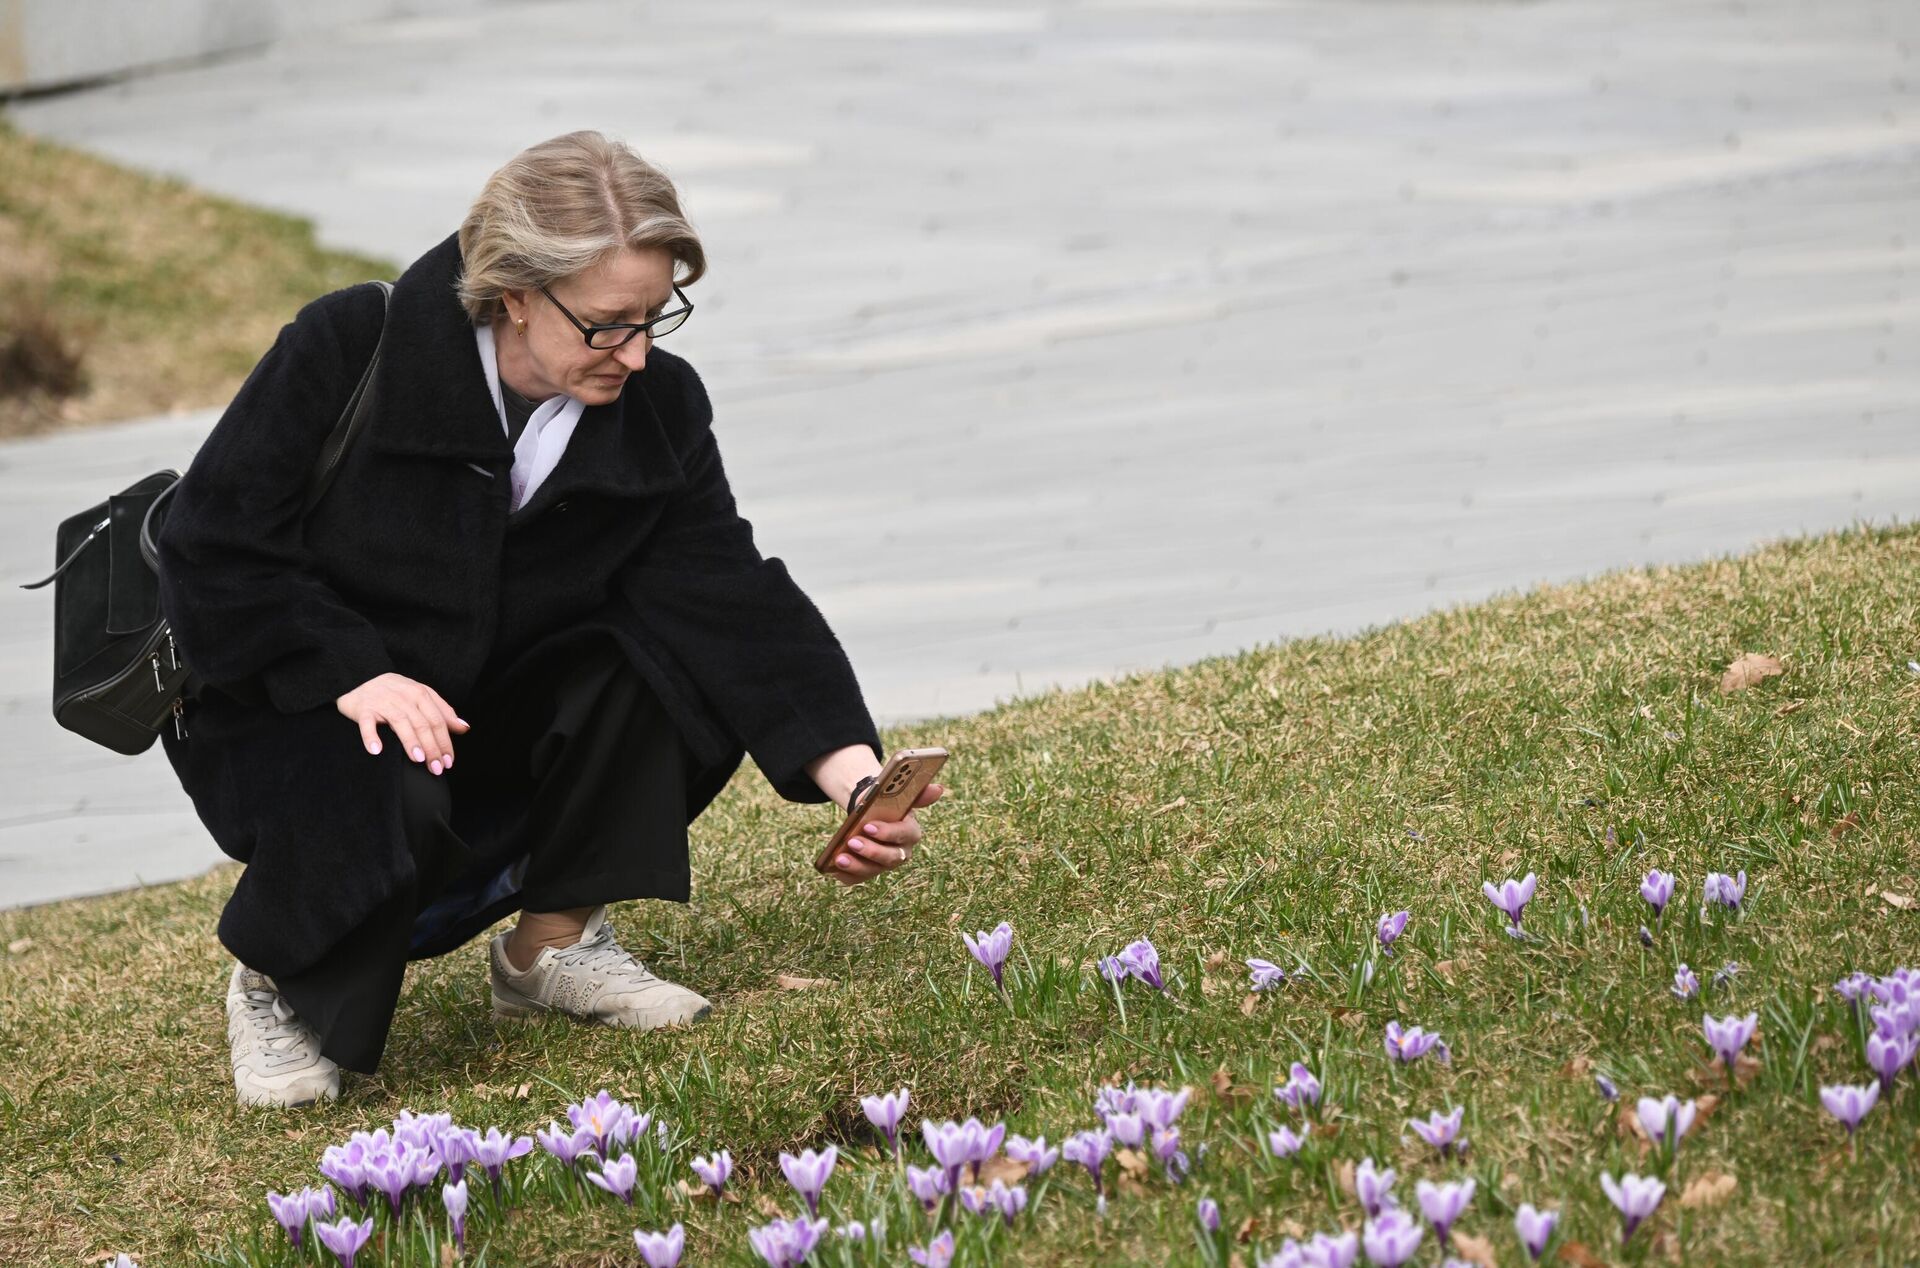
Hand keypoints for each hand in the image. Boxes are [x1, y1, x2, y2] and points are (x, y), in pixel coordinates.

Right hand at [336, 672, 469, 775]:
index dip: (445, 741)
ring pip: (400, 722)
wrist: (361, 678)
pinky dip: (371, 736)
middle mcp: (404, 697)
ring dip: (410, 742)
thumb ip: (443, 711)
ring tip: (418, 759)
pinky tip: (376, 751)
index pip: (437, 720)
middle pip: (422, 723)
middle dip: (432, 747)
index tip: (449, 761)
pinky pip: (367, 723)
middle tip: (436, 768)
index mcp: (420, 694)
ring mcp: (383, 702)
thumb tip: (464, 728)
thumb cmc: (396, 691)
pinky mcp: (363, 709)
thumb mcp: (422, 696)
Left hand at [826, 782, 944, 885]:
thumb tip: (938, 789)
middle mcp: (901, 852)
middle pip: (890, 857)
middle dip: (871, 851)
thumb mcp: (899, 796)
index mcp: (911, 832)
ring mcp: (884, 865)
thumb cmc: (887, 805)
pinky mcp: (868, 872)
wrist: (870, 813)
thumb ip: (918, 794)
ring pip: (873, 870)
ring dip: (856, 865)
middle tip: (852, 841)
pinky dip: (846, 874)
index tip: (868, 826)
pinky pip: (858, 878)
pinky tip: (834, 868)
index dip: (887, 833)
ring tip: (839, 857)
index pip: (904, 835)